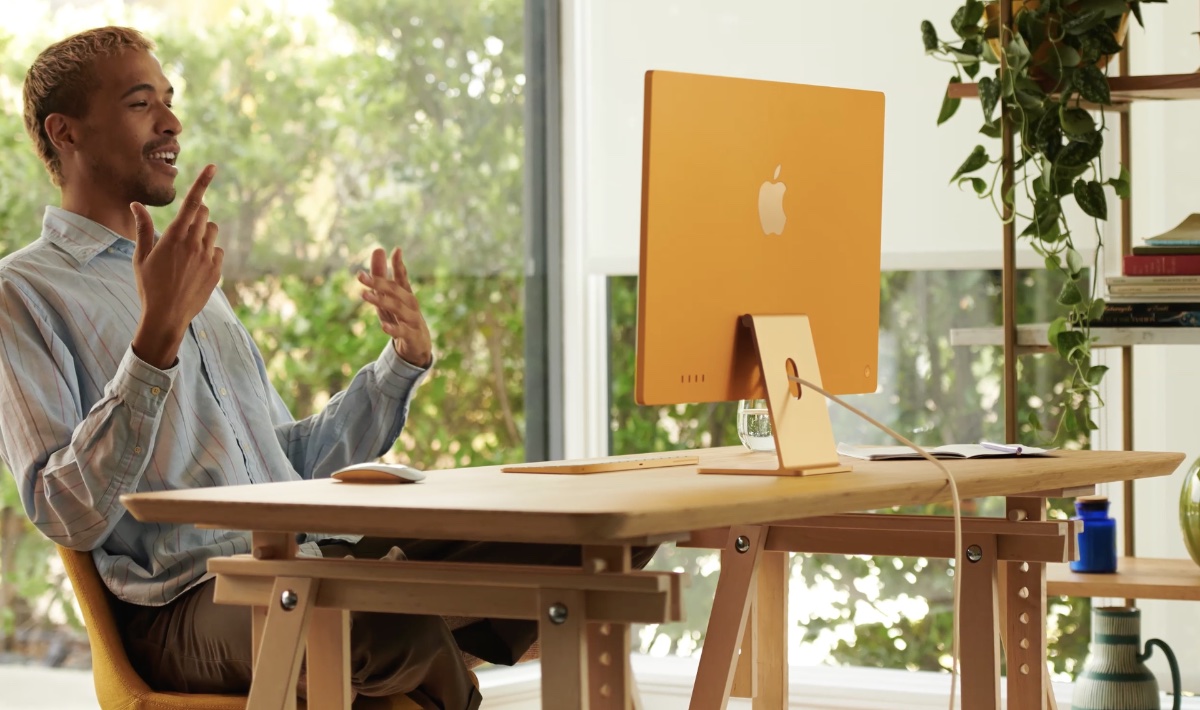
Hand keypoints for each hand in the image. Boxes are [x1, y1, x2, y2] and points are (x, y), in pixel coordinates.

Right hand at [130, 164, 223, 368]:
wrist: (167, 316)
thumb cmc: (149, 285)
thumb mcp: (141, 256)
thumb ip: (143, 228)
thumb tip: (136, 204)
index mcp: (175, 237)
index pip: (192, 203)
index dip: (203, 182)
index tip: (213, 166)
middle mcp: (195, 244)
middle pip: (204, 214)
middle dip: (196, 214)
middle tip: (182, 229)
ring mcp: (208, 258)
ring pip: (213, 231)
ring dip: (204, 233)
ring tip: (188, 250)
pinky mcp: (217, 271)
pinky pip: (218, 251)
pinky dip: (209, 252)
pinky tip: (195, 266)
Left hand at [358, 247, 432, 367]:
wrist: (419, 345)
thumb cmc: (401, 317)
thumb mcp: (389, 297)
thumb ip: (382, 275)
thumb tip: (378, 248)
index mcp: (406, 293)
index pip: (402, 277)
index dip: (399, 265)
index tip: (396, 251)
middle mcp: (411, 304)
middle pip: (396, 291)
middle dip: (378, 282)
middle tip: (360, 276)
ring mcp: (413, 320)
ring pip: (398, 309)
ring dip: (381, 301)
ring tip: (364, 295)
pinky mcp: (412, 336)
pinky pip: (402, 331)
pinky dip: (393, 328)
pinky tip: (383, 326)